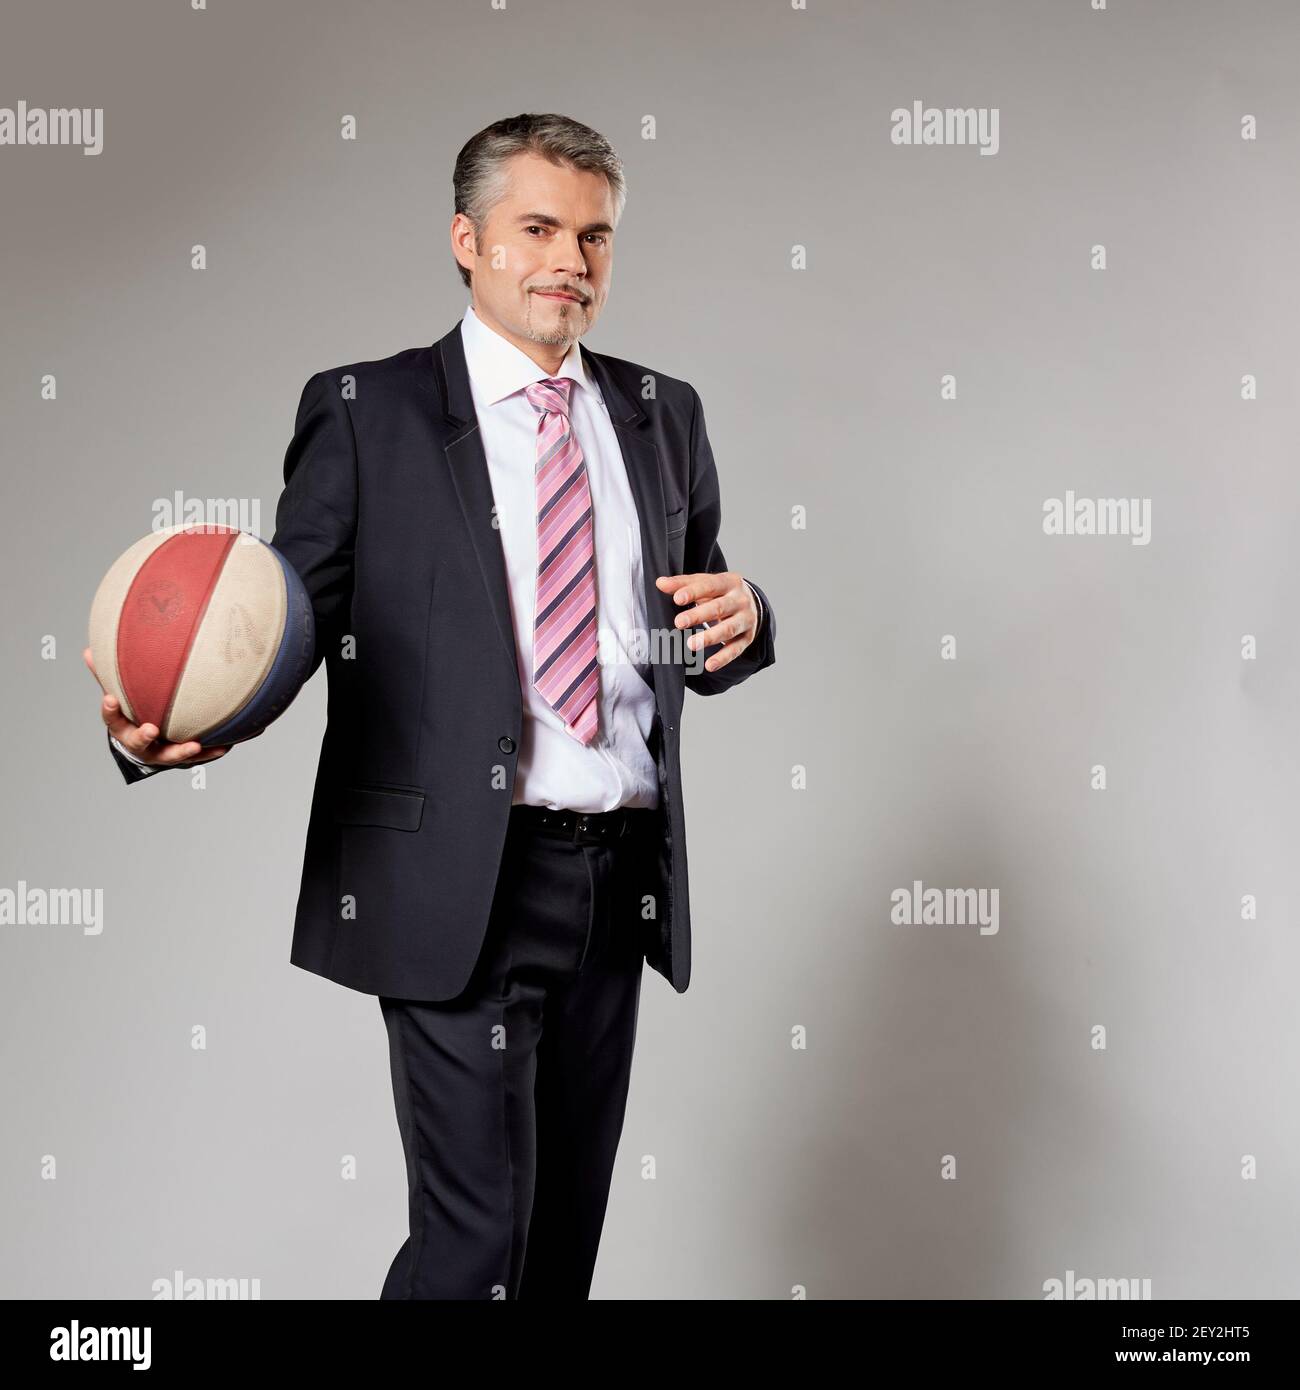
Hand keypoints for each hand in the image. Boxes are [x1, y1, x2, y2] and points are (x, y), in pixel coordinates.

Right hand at [84, 646, 231, 766]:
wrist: (148, 748)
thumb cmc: (133, 716)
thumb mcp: (121, 699)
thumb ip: (109, 677)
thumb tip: (89, 651)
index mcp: (123, 728)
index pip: (111, 720)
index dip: (110, 710)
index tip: (110, 699)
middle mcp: (140, 744)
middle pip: (138, 742)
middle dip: (143, 736)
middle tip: (151, 729)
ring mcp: (161, 753)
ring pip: (169, 755)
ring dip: (182, 751)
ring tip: (194, 745)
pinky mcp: (181, 758)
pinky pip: (197, 758)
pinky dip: (210, 753)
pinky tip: (224, 747)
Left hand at [655, 571, 758, 673]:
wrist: (754, 603)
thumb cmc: (722, 593)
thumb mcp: (706, 583)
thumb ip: (683, 584)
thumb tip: (660, 583)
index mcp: (729, 582)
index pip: (710, 585)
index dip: (693, 592)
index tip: (677, 598)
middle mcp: (740, 600)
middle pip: (719, 608)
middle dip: (699, 615)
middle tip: (679, 623)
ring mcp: (746, 619)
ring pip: (728, 629)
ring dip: (709, 637)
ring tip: (691, 644)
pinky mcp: (747, 638)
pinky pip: (735, 649)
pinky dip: (723, 658)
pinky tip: (709, 665)